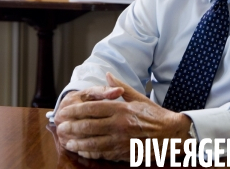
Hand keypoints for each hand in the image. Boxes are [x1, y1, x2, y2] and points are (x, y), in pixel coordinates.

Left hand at [56, 73, 190, 161]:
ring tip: (66, 141)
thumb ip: (121, 87)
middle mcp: (118, 124)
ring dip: (77, 142)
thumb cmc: (154, 114)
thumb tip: (108, 75)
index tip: (65, 111)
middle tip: (59, 128)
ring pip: (92, 142)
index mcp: (121, 109)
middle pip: (89, 126)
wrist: (170, 134)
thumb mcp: (138, 97)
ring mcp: (120, 141)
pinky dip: (89, 153)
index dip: (76, 110)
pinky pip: (102, 154)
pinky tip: (81, 151)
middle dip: (72, 127)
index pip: (93, 108)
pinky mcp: (122, 153)